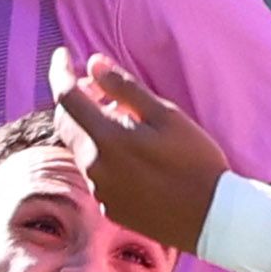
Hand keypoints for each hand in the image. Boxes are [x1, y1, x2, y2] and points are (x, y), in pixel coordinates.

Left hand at [53, 49, 229, 254]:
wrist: (211, 217)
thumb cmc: (195, 161)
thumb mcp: (166, 116)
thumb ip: (125, 88)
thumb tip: (94, 63)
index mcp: (106, 140)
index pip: (66, 98)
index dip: (60, 72)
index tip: (63, 53)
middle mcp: (93, 167)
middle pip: (66, 124)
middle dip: (76, 100)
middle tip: (102, 88)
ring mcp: (99, 190)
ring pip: (81, 148)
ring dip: (92, 128)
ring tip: (128, 120)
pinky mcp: (108, 206)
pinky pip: (96, 172)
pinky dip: (104, 153)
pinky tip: (134, 154)